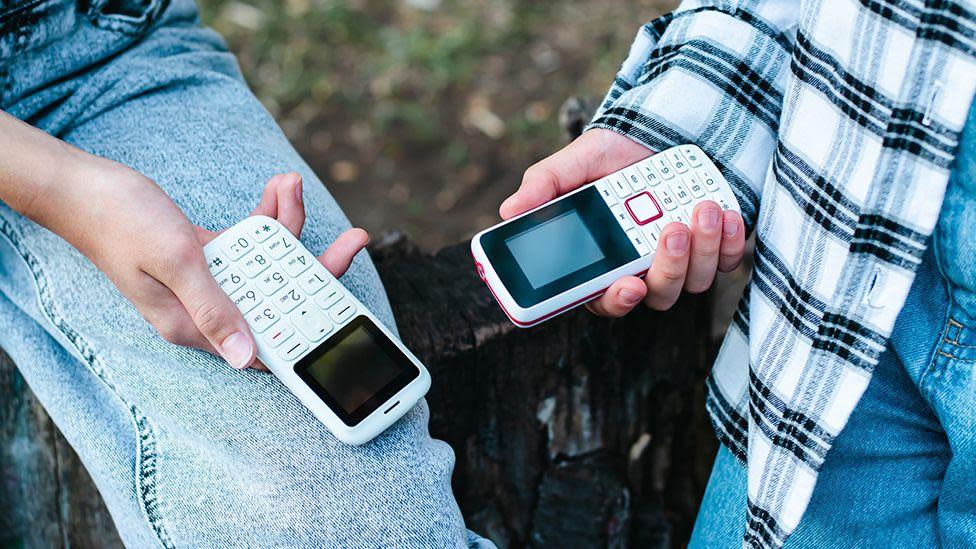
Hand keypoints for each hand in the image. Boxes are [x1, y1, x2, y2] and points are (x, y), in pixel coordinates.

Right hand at [31, 158, 366, 369]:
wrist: (81, 186)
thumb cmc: (119, 221)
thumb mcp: (175, 262)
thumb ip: (213, 308)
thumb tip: (245, 358)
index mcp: (196, 325)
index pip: (266, 339)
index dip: (309, 329)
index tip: (346, 311)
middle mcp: (206, 308)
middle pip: (279, 298)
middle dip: (317, 266)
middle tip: (354, 238)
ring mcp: (209, 281)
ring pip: (269, 262)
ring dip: (288, 224)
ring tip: (292, 184)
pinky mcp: (208, 255)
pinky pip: (250, 241)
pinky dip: (265, 215)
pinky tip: (277, 187)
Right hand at [499, 128, 744, 316]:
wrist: (665, 128)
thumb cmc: (614, 154)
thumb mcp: (576, 163)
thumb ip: (545, 186)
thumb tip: (508, 211)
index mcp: (605, 262)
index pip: (606, 300)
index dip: (616, 301)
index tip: (627, 286)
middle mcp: (645, 270)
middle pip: (657, 295)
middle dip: (668, 267)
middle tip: (671, 228)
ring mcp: (685, 262)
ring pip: (696, 281)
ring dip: (703, 248)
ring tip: (702, 206)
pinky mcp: (719, 248)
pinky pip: (730, 261)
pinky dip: (732, 242)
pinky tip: (726, 212)